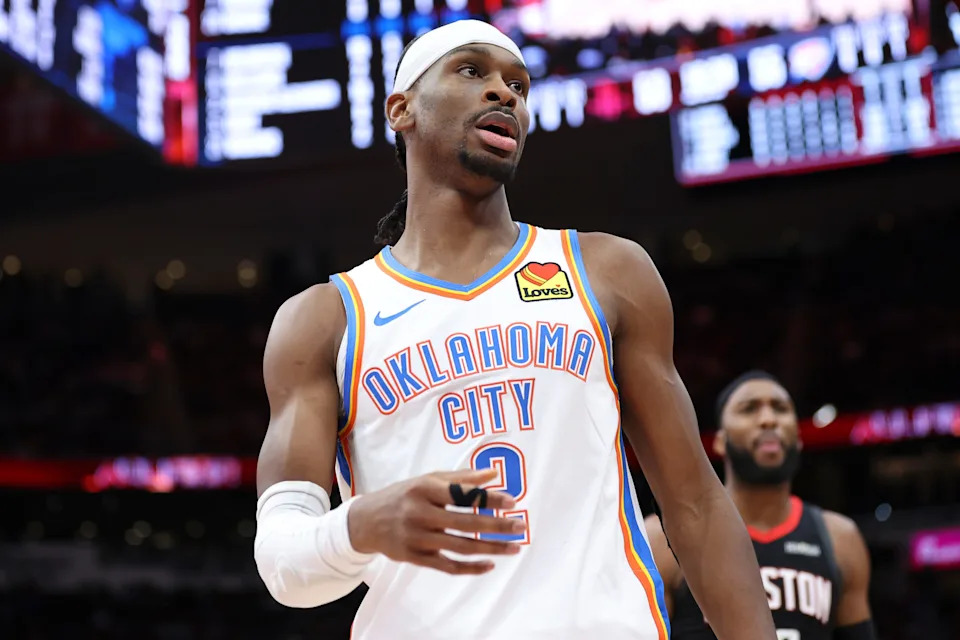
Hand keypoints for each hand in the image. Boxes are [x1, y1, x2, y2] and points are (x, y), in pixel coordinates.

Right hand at [347, 468, 524, 574]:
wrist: (366, 521)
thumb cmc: (403, 495)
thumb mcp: (427, 480)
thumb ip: (461, 478)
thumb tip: (494, 473)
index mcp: (425, 489)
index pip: (463, 494)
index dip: (489, 499)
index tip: (513, 502)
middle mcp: (420, 513)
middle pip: (466, 523)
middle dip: (497, 526)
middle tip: (520, 528)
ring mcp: (417, 537)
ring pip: (460, 547)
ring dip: (490, 549)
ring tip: (514, 548)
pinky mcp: (415, 557)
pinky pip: (447, 566)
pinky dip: (470, 568)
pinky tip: (489, 565)